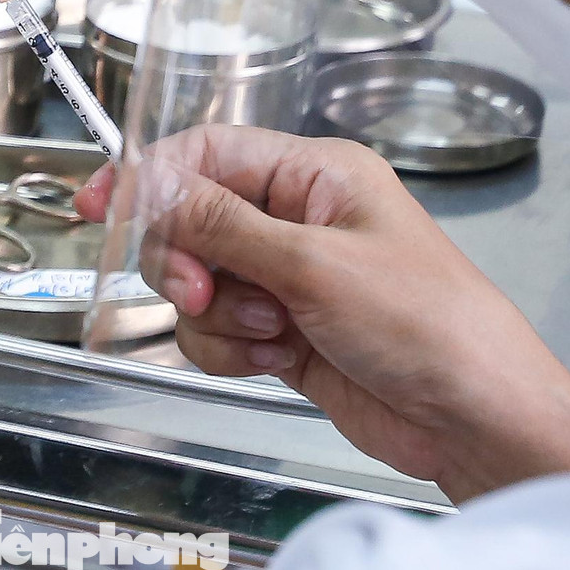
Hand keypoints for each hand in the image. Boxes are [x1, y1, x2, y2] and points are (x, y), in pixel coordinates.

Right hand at [75, 126, 569, 502]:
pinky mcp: (282, 331)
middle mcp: (296, 218)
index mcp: (314, 175)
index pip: (207, 153)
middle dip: (187, 262)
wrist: (472, 416)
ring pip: (199, 283)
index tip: (97, 204)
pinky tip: (279, 359)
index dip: (148, 175)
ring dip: (219, 317)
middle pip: (191, 221)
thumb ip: (224, 225)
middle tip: (203, 292)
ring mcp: (287, 278)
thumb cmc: (428, 322)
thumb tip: (154, 186)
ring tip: (273, 333)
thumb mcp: (314, 265)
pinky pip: (217, 331)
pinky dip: (233, 350)